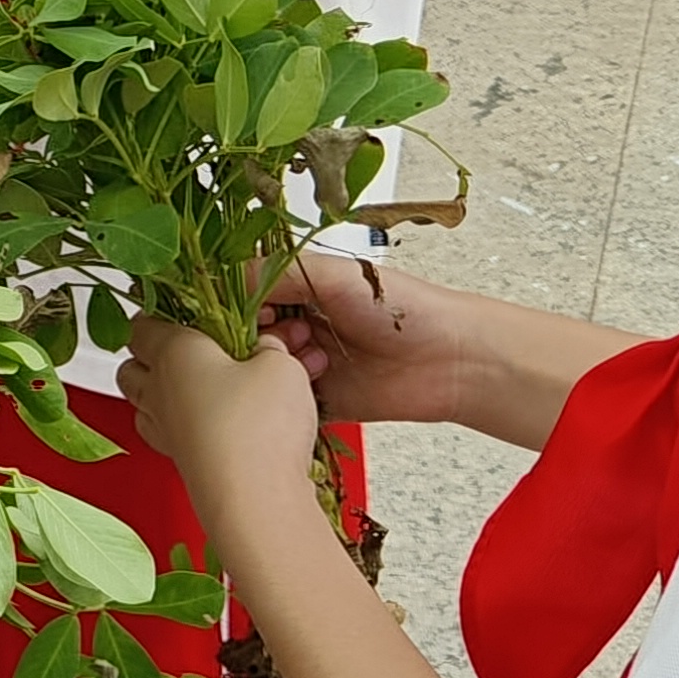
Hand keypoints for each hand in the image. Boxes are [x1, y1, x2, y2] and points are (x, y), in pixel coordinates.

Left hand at [115, 313, 321, 512]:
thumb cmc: (260, 424)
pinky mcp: (180, 463)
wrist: (256, 497)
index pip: (142, 324)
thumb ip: (270, 349)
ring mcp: (164, 430)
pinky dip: (180, 427)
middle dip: (151, 355)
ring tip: (200, 387)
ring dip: (162, 393)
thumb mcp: (281, 366)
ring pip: (142, 402)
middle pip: (131, 365)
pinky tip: (212, 425)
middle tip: (190, 348)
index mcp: (172, 351)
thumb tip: (265, 347)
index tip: (182, 311)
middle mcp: (157, 390)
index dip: (159, 314)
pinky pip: (166, 435)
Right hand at [251, 252, 481, 427]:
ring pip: (262, 370)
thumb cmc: (403, 307)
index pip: (245, 294)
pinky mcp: (319, 401)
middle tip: (281, 338)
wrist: (451, 360)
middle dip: (255, 339)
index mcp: (299, 288)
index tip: (241, 313)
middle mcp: (299, 324)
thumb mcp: (334, 275)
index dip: (237, 305)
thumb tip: (226, 280)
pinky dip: (284, 400)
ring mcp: (307, 364)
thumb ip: (277, 273)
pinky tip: (301, 389)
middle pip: (247, 334)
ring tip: (307, 360)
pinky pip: (283, 404)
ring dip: (274, 368)